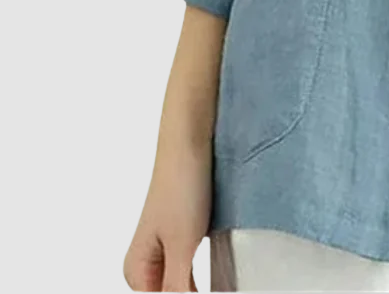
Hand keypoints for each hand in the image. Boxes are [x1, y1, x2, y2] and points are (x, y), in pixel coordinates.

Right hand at [123, 136, 211, 291]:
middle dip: (192, 293)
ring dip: (198, 289)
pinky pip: (193, 270)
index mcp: (136, 271)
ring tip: (219, 285)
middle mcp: (147, 264)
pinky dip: (206, 278)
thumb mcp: (182, 245)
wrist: (191, 142)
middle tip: (217, 287)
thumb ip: (178, 288)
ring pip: (183, 287)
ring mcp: (166, 250)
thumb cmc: (181, 184)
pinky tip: (220, 280)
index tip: (210, 292)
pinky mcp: (185, 237)